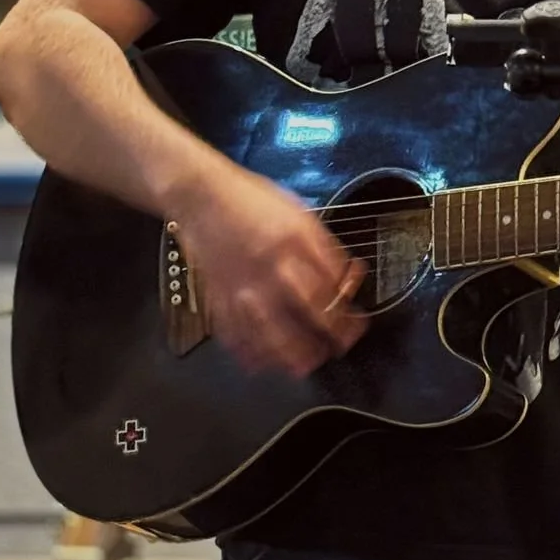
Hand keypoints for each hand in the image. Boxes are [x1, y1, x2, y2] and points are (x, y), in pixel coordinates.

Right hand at [172, 161, 365, 378]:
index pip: (331, 287)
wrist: (201, 196)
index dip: (348, 313)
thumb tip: (347, 280)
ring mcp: (244, 288)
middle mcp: (272, 268)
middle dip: (332, 338)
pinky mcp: (219, 300)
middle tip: (341, 347)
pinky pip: (238, 338)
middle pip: (309, 315)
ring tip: (308, 363)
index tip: (357, 325)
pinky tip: (266, 361)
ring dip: (295, 357)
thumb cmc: (254, 201)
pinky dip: (253, 355)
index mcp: (296, 242)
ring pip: (274, 337)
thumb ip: (323, 249)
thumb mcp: (300, 214)